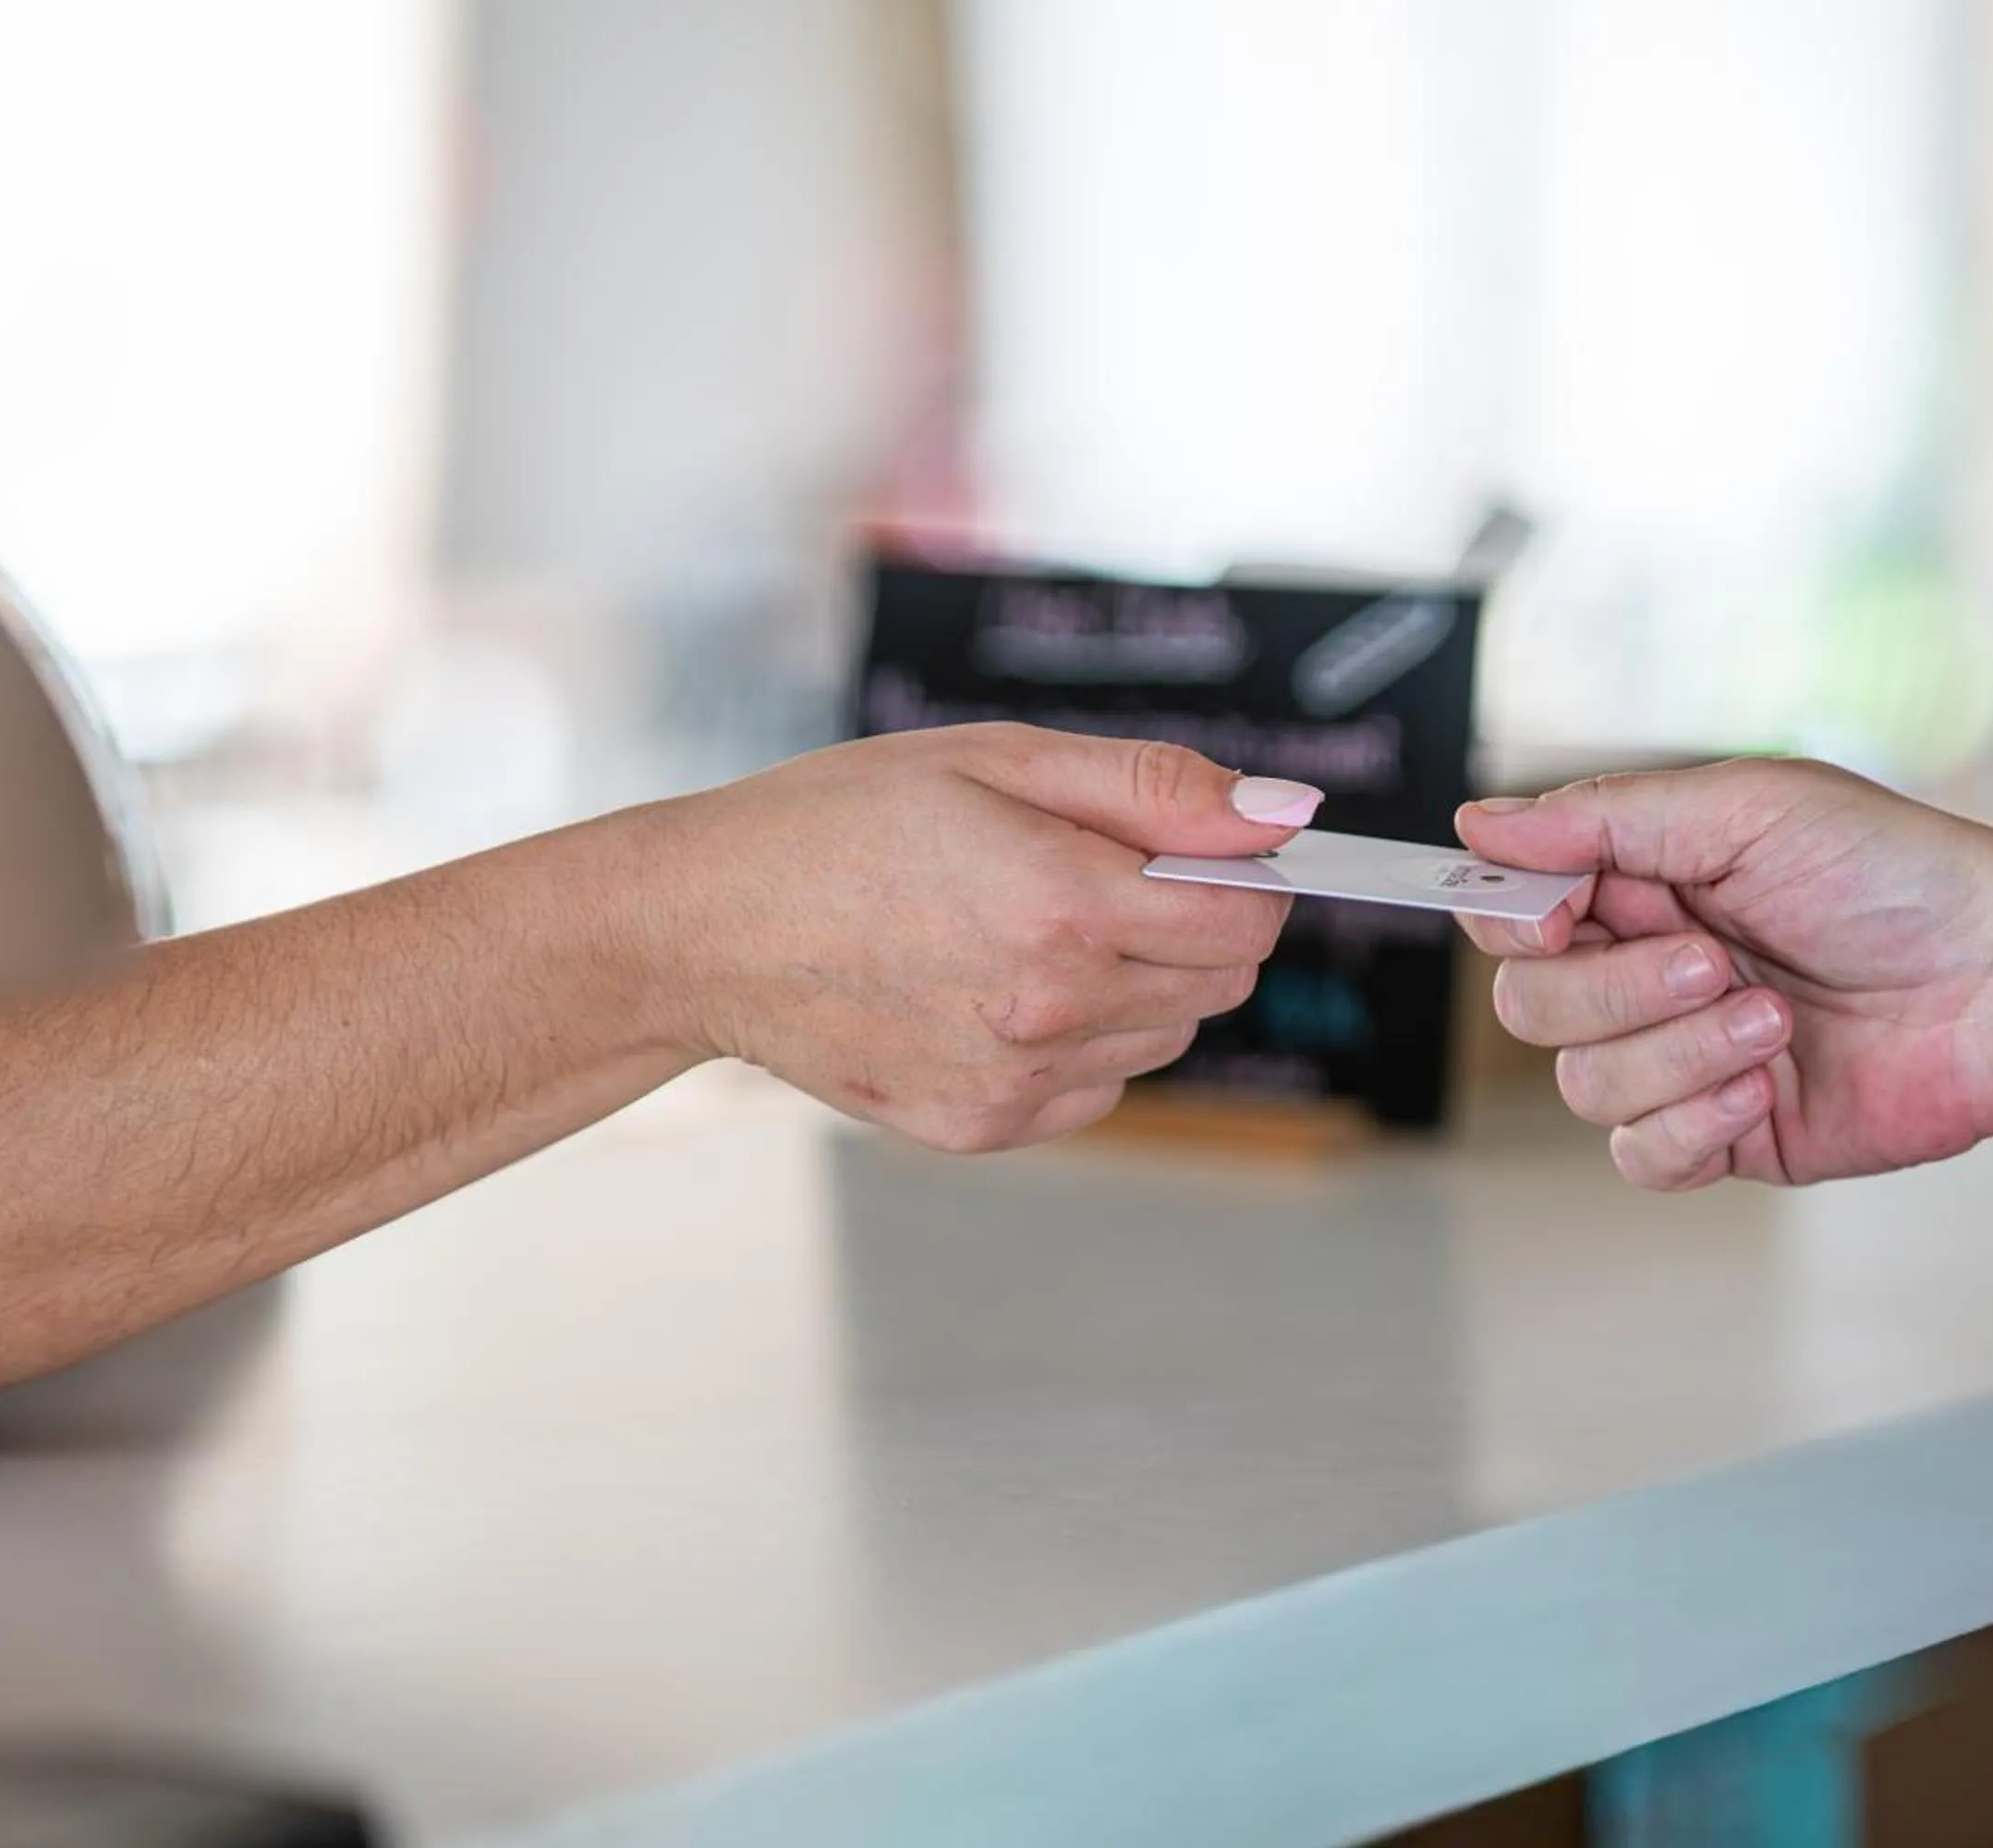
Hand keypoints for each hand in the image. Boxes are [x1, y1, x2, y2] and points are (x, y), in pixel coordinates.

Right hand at [636, 723, 1317, 1150]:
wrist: (703, 928)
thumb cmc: (844, 819)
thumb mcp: (999, 758)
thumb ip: (1157, 787)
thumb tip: (1289, 813)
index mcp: (1065, 906)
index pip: (1248, 917)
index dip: (1245, 876)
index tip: (1196, 848)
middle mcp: (1051, 1010)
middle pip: (1221, 982)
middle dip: (1192, 924)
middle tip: (1093, 875)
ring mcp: (1017, 1084)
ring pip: (1167, 1037)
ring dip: (1137, 983)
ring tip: (1027, 928)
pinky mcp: (984, 1130)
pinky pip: (1099, 1085)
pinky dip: (1081, 1039)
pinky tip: (995, 988)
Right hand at [1456, 759, 1992, 1189]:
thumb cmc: (1898, 875)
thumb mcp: (1748, 810)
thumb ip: (1606, 821)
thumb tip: (1478, 822)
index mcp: (1645, 883)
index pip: (1512, 913)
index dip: (1515, 921)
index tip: (1562, 915)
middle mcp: (1650, 970)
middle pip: (1532, 1006)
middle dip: (1616, 990)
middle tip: (1715, 960)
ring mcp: (1685, 1057)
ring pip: (1583, 1084)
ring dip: (1678, 1052)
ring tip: (1775, 1019)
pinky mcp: (1726, 1134)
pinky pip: (1641, 1156)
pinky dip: (1693, 1122)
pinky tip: (1764, 1085)